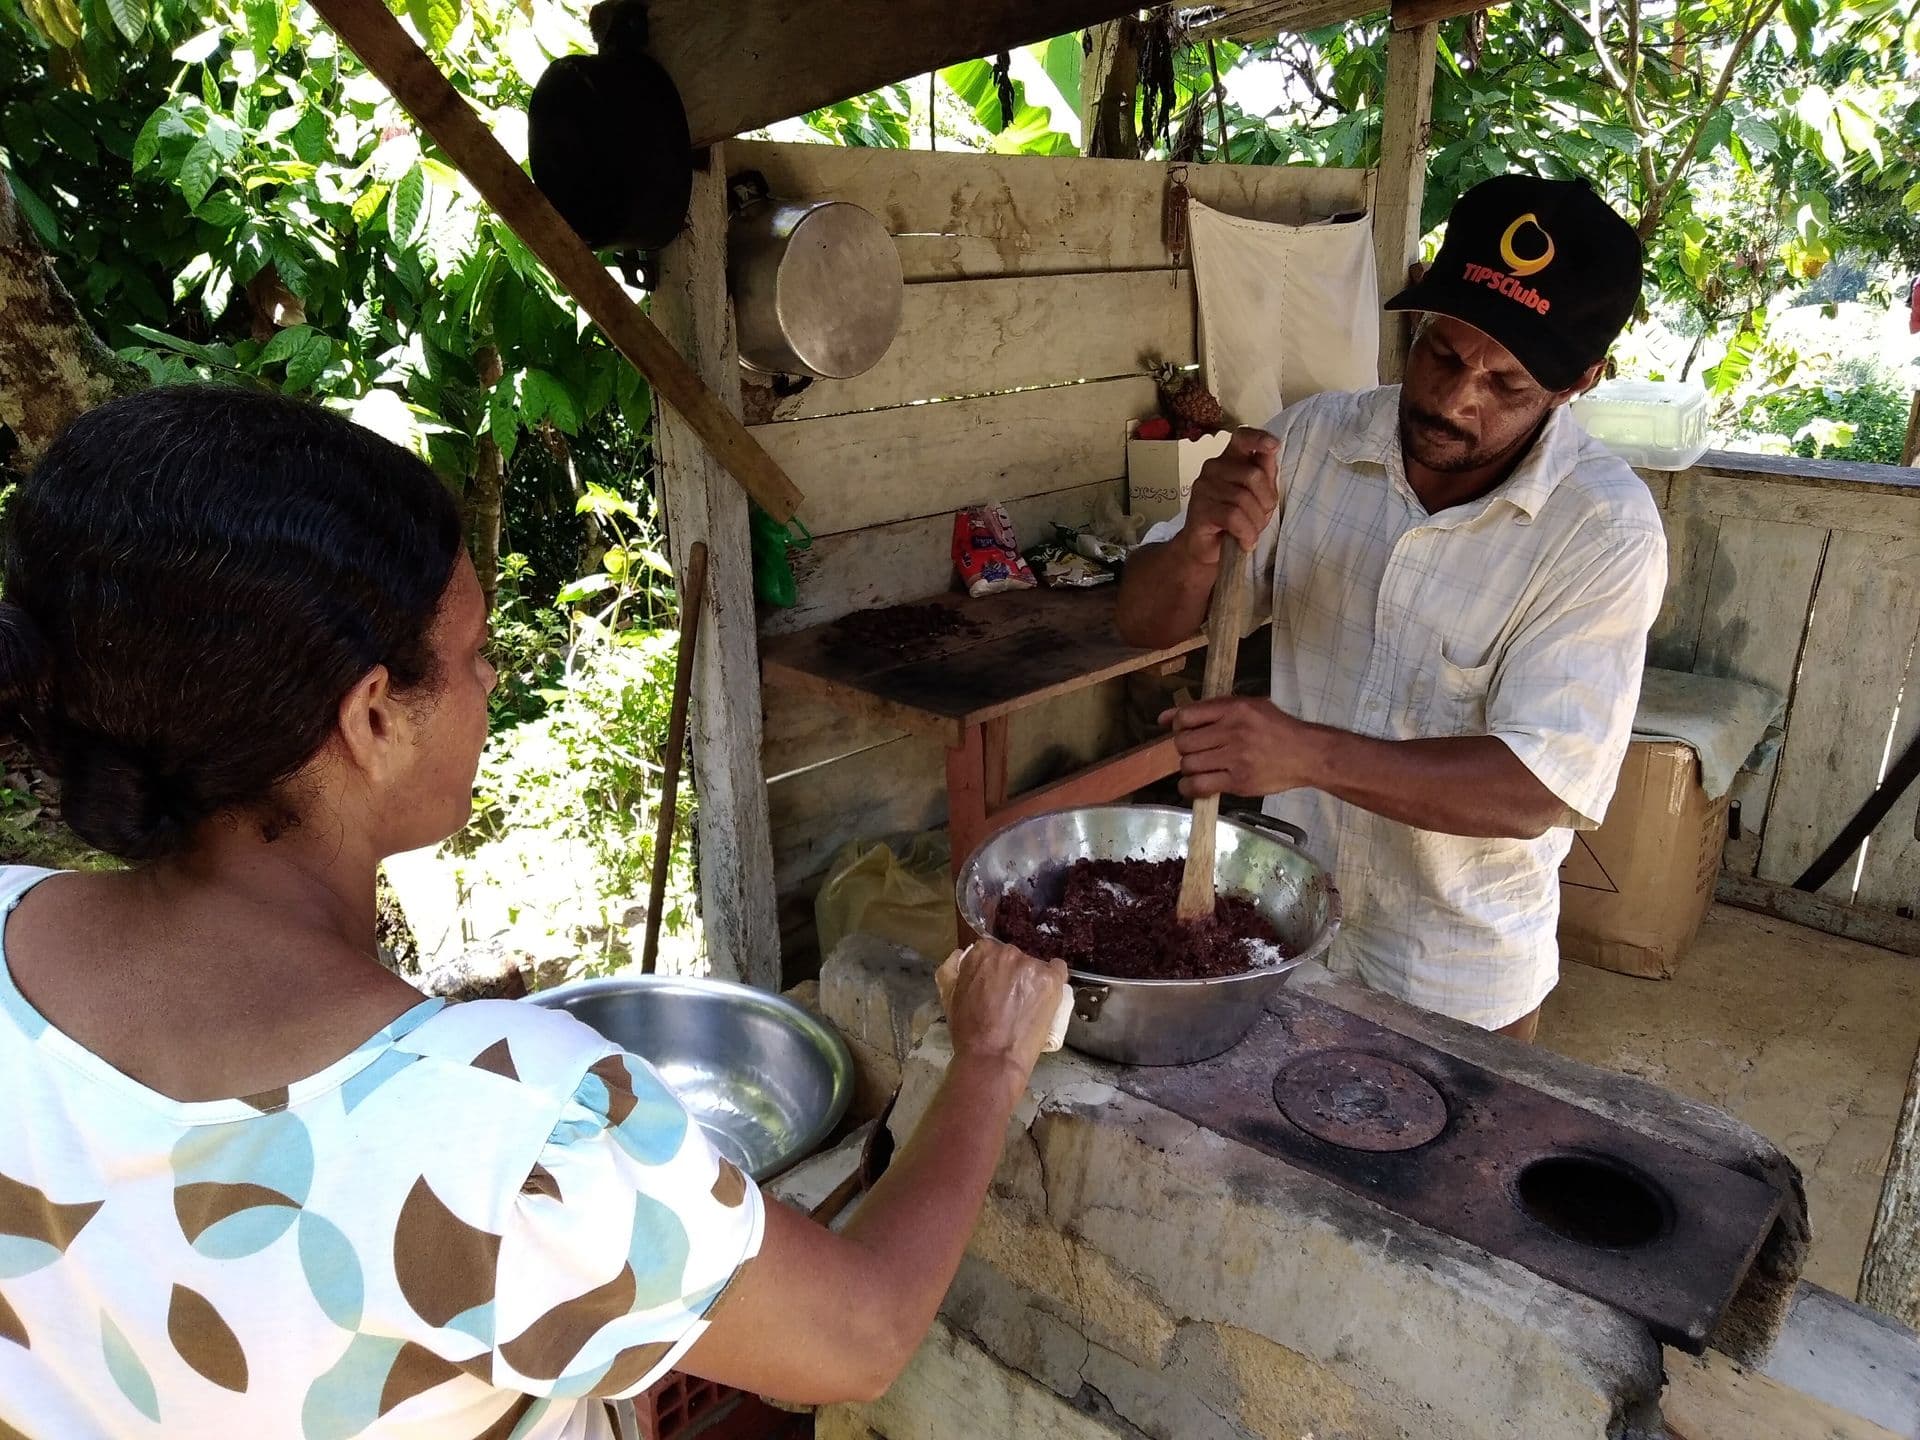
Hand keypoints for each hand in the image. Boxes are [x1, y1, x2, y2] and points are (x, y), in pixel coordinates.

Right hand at [935, 940, 1067, 1104]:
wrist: (992, 1057)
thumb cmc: (969, 1031)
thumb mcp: (948, 996)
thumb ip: (950, 970)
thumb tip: (961, 955)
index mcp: (982, 952)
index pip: (992, 951)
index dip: (995, 970)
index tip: (997, 985)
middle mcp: (1007, 954)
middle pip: (1015, 957)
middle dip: (1014, 974)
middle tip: (1012, 998)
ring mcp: (1031, 966)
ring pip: (1035, 966)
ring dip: (1033, 980)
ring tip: (1028, 1005)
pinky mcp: (1051, 980)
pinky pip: (1059, 970)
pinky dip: (1055, 981)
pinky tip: (1048, 996)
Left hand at [1160, 695, 1321, 799]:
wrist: (1307, 753)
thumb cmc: (1276, 728)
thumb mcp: (1248, 706)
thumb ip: (1208, 709)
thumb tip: (1163, 718)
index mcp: (1235, 709)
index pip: (1187, 716)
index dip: (1179, 725)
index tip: (1185, 731)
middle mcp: (1234, 731)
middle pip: (1184, 742)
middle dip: (1184, 748)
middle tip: (1196, 751)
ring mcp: (1236, 758)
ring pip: (1188, 764)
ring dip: (1189, 767)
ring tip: (1202, 766)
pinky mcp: (1239, 781)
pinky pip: (1200, 786)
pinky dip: (1190, 787)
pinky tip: (1196, 784)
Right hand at [1178, 427, 1279, 566]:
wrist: (1207, 550)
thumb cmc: (1234, 522)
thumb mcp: (1257, 498)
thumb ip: (1264, 475)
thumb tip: (1271, 453)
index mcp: (1229, 460)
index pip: (1242, 438)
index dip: (1258, 439)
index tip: (1274, 446)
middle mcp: (1213, 468)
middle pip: (1253, 475)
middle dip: (1265, 502)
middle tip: (1260, 520)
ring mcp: (1204, 487)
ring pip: (1243, 499)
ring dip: (1255, 523)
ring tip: (1250, 534)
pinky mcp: (1199, 508)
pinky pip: (1233, 516)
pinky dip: (1245, 532)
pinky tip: (1244, 541)